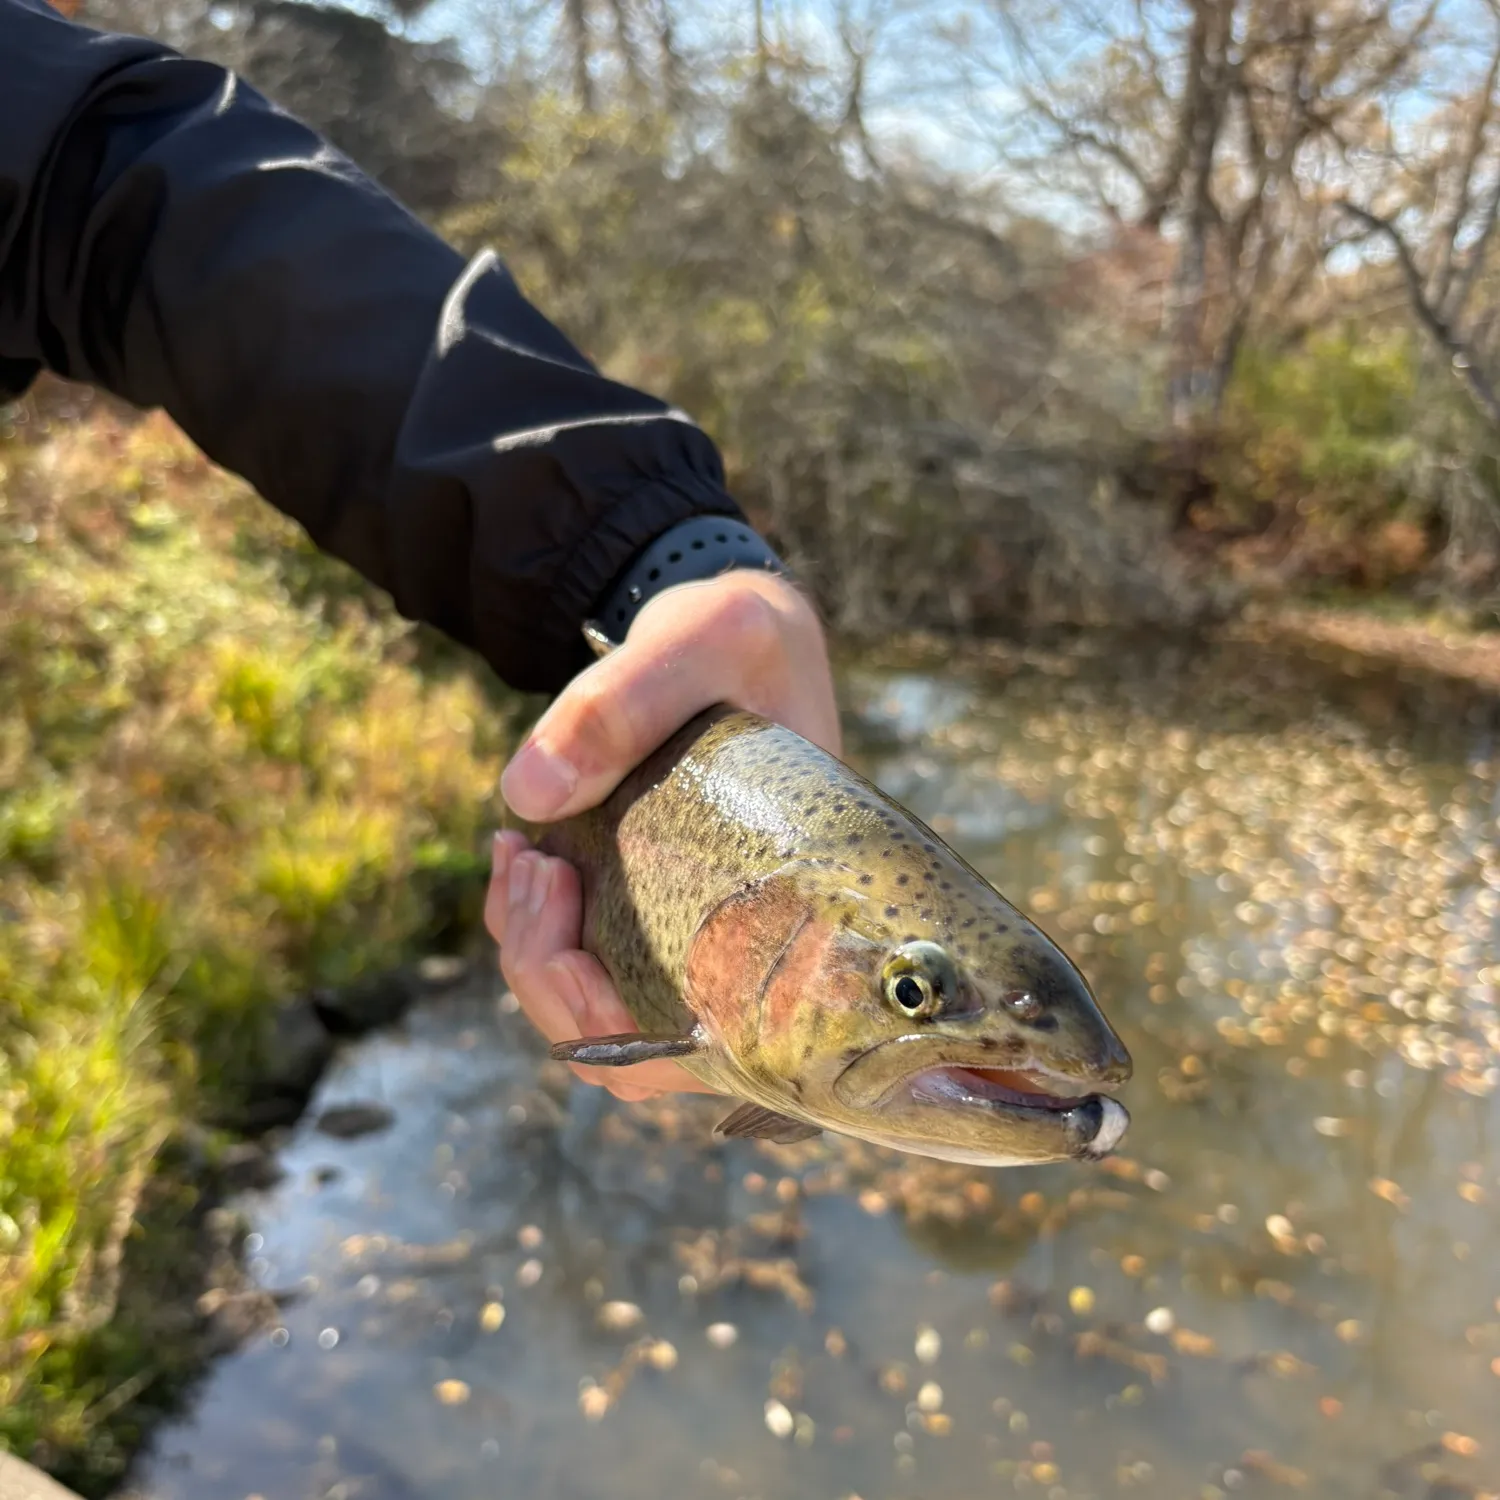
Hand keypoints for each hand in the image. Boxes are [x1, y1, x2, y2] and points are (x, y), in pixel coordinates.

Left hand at [484, 569, 840, 1100]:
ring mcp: (702, 943)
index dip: (613, 1019)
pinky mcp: (662, 921)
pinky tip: (521, 856)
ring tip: (519, 859)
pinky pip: (593, 972)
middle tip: (530, 868)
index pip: (712, 1043)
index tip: (560, 888)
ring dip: (537, 959)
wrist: (746, 635)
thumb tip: (524, 797)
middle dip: (552, 982)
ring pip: (606, 1025)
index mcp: (794, 914)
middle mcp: (751, 953)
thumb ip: (624, 701)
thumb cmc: (746, 640)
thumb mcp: (702, 639)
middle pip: (637, 1051)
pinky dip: (539, 933)